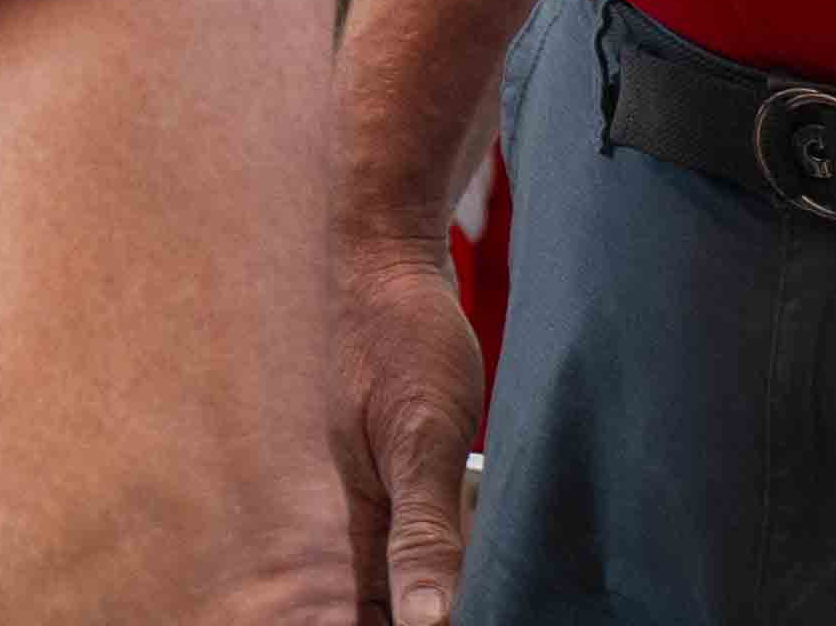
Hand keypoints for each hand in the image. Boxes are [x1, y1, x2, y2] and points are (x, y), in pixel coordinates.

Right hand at [331, 223, 484, 624]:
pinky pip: (427, 496)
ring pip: (405, 535)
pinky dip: (445, 532)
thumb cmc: (405, 336)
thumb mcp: (424, 438)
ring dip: (422, 577)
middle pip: (382, 569)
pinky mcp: (413, 423)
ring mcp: (388, 448)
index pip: (370, 592)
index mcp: (363, 492)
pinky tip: (472, 533)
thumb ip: (424, 530)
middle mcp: (369, 478)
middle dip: (402, 613)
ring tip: (452, 608)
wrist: (390, 247)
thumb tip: (426, 625)